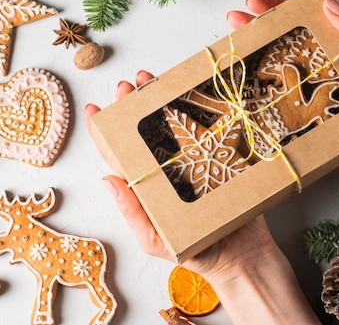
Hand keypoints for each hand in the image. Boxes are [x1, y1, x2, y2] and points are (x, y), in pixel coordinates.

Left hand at [85, 71, 283, 279]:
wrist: (243, 258)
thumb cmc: (196, 254)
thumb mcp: (155, 239)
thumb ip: (133, 213)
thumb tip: (107, 179)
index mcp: (149, 186)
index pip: (121, 156)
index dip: (105, 132)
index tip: (95, 109)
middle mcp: (169, 169)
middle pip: (146, 132)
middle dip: (133, 106)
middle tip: (127, 86)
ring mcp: (195, 161)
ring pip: (174, 124)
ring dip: (161, 100)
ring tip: (151, 80)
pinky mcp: (220, 157)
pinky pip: (209, 130)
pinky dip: (200, 110)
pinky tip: (191, 93)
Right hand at [226, 0, 338, 161]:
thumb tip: (328, 4)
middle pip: (306, 17)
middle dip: (277, 8)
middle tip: (250, 6)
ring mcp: (333, 64)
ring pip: (297, 43)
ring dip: (270, 34)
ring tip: (241, 28)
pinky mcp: (327, 88)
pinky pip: (300, 72)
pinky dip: (278, 65)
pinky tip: (259, 62)